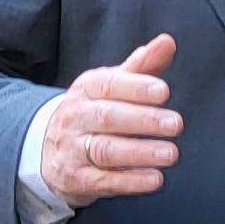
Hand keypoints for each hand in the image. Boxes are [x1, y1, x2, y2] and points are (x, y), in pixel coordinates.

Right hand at [39, 36, 182, 205]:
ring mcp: (73, 149)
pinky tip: (155, 179)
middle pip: (108, 116)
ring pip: (105, 150)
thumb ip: (142, 65)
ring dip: (140, 153)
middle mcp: (75, 117)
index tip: (163, 91)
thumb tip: (168, 41)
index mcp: (86, 89)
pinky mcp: (76, 179)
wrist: (48, 150)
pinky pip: (104, 181)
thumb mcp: (111, 86)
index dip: (136, 87)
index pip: (108, 84)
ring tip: (170, 154)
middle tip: (176, 124)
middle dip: (143, 120)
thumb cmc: (92, 112)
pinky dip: (130, 182)